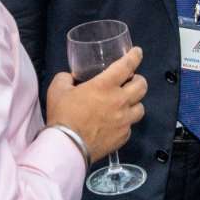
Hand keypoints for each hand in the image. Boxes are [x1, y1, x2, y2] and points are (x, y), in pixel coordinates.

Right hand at [46, 47, 146, 161]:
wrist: (67, 146)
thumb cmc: (63, 116)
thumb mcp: (58, 89)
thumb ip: (66, 79)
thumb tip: (70, 78)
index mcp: (105, 85)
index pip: (127, 65)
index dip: (134, 56)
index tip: (137, 52)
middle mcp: (119, 101)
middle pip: (142, 85)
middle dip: (138, 80)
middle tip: (130, 81)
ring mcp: (124, 120)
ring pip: (141, 108)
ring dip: (135, 103)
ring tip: (126, 103)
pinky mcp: (123, 137)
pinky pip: (130, 126)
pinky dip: (125, 122)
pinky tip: (116, 123)